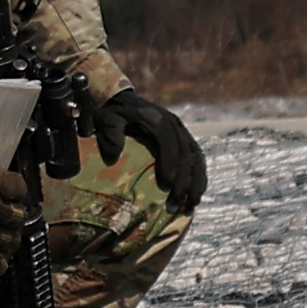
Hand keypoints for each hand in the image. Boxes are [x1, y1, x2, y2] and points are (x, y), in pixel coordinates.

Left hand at [108, 92, 206, 215]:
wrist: (125, 102)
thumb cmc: (114, 115)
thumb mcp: (107, 119)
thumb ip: (110, 134)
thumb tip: (113, 157)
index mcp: (156, 118)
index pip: (168, 140)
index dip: (170, 161)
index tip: (167, 185)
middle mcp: (174, 123)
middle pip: (185, 153)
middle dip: (183, 180)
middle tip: (175, 205)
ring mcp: (182, 131)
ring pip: (196, 158)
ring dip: (196, 182)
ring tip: (191, 204)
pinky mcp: (186, 139)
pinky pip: (198, 159)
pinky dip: (199, 178)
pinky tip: (195, 196)